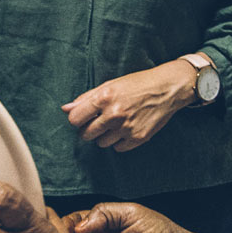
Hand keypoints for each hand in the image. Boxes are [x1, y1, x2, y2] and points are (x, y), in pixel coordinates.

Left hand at [63, 61, 193, 151]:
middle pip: (86, 135)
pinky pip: (118, 148)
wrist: (166, 89)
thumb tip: (65, 109)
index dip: (77, 120)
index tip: (84, 117)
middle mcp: (114, 114)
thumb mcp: (110, 85)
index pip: (75, 120)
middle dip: (89, 130)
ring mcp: (126, 128)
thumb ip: (86, 98)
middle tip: (100, 121)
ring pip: (101, 143)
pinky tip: (127, 129)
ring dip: (105, 136)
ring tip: (116, 123)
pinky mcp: (138, 138)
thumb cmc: (137, 84)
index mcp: (104, 98)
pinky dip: (120, 141)